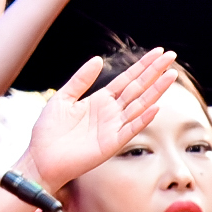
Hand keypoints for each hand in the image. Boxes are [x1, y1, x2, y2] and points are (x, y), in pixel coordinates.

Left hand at [24, 47, 178, 188]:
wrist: (40, 159)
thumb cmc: (48, 132)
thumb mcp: (62, 98)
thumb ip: (81, 80)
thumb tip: (98, 59)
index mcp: (100, 101)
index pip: (127, 79)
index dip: (143, 65)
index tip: (158, 52)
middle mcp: (111, 113)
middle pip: (138, 88)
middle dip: (155, 72)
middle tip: (171, 56)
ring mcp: (113, 128)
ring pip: (140, 105)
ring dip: (156, 91)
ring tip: (170, 75)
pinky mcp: (111, 144)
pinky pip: (131, 129)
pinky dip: (143, 119)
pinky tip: (156, 107)